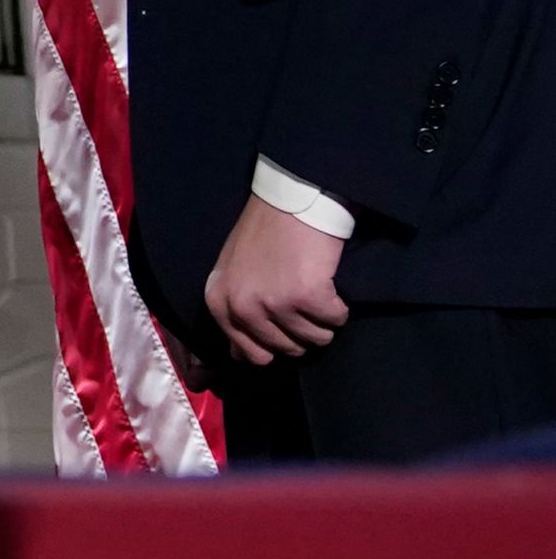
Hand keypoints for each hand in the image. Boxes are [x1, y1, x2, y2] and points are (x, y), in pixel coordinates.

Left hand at [205, 193, 348, 366]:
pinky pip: (336, 320)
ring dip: (322, 319)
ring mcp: (274, 304)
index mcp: (219, 304)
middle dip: (302, 331)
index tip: (284, 322)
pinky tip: (327, 281)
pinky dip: (339, 305)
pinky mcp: (307, 297)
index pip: (250, 355)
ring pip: (316, 339)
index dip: (274, 344)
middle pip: (287, 351)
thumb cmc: (263, 235)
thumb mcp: (233, 274)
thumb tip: (240, 357)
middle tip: (301, 299)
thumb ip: (234, 313)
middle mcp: (242, 308)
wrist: (290, 201)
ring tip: (313, 286)